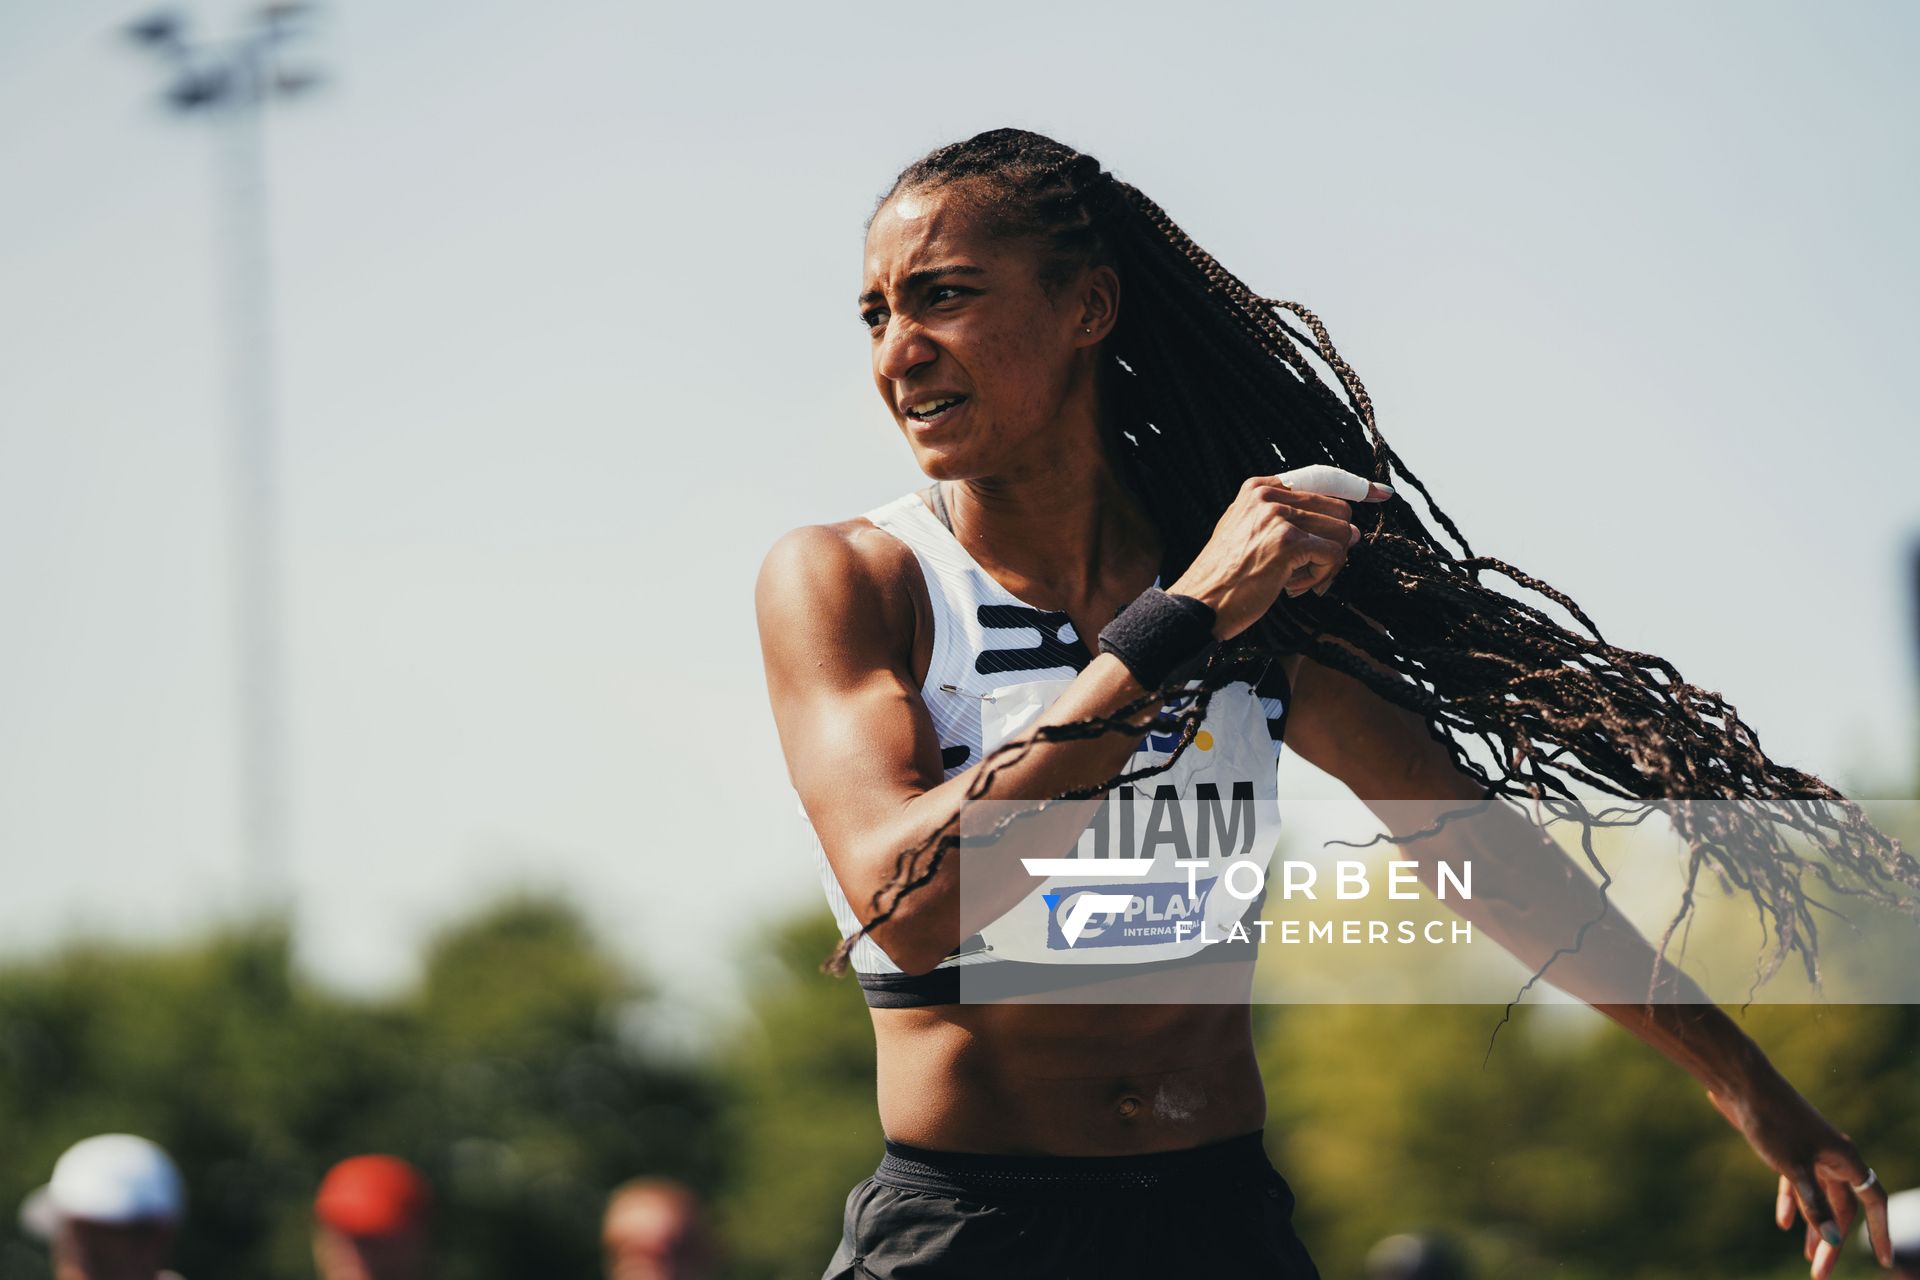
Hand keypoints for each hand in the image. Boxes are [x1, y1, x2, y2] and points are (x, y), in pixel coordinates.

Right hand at [1168, 465, 1392, 640]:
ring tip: (1295, 581)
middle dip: (1333, 545)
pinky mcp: (1287, 541)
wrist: (1198, 604)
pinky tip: (1293, 588)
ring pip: (1341, 533)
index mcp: (1259, 488)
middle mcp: (1268, 495)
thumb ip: (1291, 523)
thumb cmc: (1226, 578)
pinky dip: (1322, 576)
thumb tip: (1350, 531)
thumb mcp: (1249, 536)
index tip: (1381, 493)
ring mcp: (1277, 516)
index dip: (1355, 487)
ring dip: (1326, 565)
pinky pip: (1334, 555)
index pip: (1321, 478)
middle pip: (1338, 510)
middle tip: (1308, 573)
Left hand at [1702, 1074, 1893, 1277]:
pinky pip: (1797, 1183)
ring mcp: (1810, 1152)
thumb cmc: (1772, 1121)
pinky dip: (1792, 1203)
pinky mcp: (1787, 1149)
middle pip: (1843, 1207)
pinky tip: (1783, 1224)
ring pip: (1819, 1198)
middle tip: (1818, 1273)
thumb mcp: (1793, 1167)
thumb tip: (1832, 1240)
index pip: (1874, 1202)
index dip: (1881, 1231)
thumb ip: (1813, 1204)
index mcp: (1845, 1158)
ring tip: (1807, 1257)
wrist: (1742, 1083)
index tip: (1885, 1261)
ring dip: (1814, 1226)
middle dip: (1833, 1241)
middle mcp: (1833, 1156)